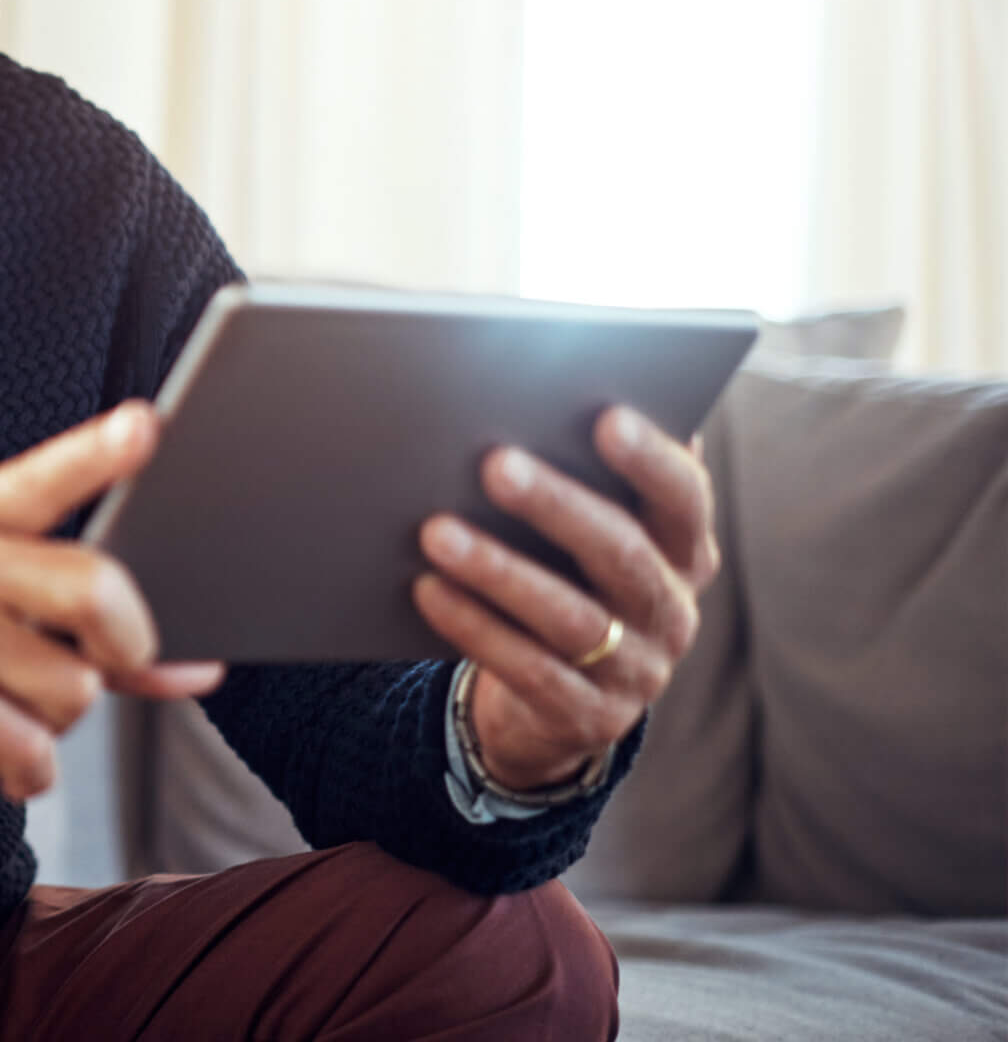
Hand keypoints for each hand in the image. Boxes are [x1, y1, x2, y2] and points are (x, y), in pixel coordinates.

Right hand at [0, 401, 227, 818]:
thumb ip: (94, 632)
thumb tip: (199, 667)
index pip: (46, 480)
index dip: (98, 454)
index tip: (143, 426)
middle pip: (97, 591)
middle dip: (126, 647)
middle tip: (101, 665)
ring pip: (75, 688)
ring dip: (56, 723)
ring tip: (6, 711)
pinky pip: (32, 746)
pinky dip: (26, 770)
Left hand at [413, 406, 719, 789]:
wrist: (551, 700)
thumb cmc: (562, 579)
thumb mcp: (585, 533)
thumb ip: (585, 477)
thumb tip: (545, 393)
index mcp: (682, 551)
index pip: (685, 499)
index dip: (650, 460)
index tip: (605, 417)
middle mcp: (672, 611)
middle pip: (622, 554)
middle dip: (557, 505)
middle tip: (494, 462)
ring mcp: (638, 672)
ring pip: (570, 619)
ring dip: (499, 570)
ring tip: (435, 530)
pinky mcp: (589, 718)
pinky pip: (529, 670)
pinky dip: (475, 627)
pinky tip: (427, 590)